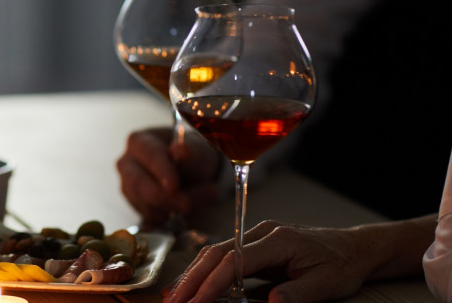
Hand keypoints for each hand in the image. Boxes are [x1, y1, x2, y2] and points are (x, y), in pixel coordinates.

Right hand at [116, 127, 220, 224]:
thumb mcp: (196, 151)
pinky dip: (167, 215)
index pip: (149, 155)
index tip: (174, 186)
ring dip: (170, 207)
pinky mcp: (134, 204)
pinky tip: (181, 207)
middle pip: (139, 182)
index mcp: (139, 141)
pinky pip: (148, 214)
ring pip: (142, 202)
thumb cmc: (190, 155)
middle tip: (186, 205)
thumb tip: (181, 150)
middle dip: (164, 197)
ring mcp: (127, 184)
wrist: (190, 170)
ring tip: (194, 202)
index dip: (162, 171)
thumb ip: (190, 152)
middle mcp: (127, 162)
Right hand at [163, 217, 434, 302]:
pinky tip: (192, 287)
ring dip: (193, 276)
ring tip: (175, 297)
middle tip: (174, 302)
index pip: (234, 261)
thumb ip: (297, 294)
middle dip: (192, 279)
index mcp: (278, 240)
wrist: (354, 248)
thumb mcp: (326, 285)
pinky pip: (223, 258)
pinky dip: (205, 273)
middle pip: (216, 253)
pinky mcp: (254, 246)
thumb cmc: (342, 265)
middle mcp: (261, 233)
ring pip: (214, 254)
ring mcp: (256, 237)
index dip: (212, 283)